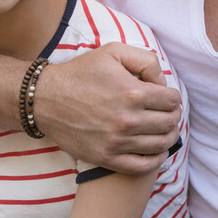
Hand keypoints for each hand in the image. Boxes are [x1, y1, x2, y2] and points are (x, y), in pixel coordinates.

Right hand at [34, 43, 181, 173]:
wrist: (44, 99)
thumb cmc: (80, 73)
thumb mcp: (112, 52)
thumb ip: (145, 60)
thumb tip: (162, 82)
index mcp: (132, 92)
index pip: (172, 100)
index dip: (172, 97)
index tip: (164, 97)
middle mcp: (127, 119)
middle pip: (169, 122)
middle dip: (172, 116)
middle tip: (165, 113)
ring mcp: (117, 142)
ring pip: (161, 144)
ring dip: (167, 136)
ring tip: (162, 130)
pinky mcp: (107, 158)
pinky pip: (144, 166)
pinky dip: (156, 159)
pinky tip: (156, 151)